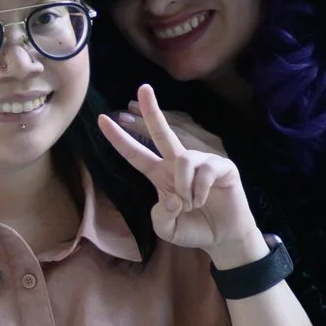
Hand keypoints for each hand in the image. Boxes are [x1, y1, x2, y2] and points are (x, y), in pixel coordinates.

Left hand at [97, 84, 264, 266]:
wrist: (223, 237)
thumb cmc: (193, 229)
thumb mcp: (167, 229)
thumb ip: (161, 217)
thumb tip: (172, 197)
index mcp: (160, 175)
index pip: (135, 154)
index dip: (118, 139)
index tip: (102, 119)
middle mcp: (178, 163)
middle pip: (161, 132)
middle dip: (151, 110)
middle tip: (142, 88)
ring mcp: (201, 162)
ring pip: (183, 160)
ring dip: (184, 188)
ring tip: (191, 205)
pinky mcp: (221, 166)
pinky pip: (204, 171)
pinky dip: (200, 191)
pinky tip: (205, 201)